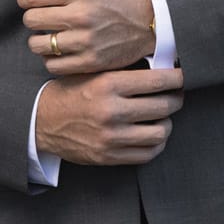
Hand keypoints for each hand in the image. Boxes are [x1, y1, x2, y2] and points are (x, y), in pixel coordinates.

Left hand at [18, 0, 155, 73]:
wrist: (152, 20)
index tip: (32, 1)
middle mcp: (81, 15)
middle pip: (31, 20)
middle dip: (33, 17)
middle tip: (45, 18)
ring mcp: (86, 41)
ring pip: (38, 45)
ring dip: (39, 40)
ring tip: (51, 35)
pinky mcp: (91, 62)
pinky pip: (53, 65)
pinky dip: (51, 58)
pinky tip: (60, 51)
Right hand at [34, 68, 183, 165]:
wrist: (41, 122)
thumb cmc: (71, 92)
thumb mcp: (93, 73)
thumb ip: (124, 71)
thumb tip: (162, 67)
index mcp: (108, 85)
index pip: (157, 80)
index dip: (177, 78)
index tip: (182, 77)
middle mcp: (111, 111)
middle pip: (164, 106)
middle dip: (176, 100)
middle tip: (176, 96)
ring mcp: (111, 137)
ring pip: (160, 132)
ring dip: (167, 124)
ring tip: (163, 117)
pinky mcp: (109, 156)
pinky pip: (147, 153)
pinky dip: (156, 144)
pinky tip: (152, 134)